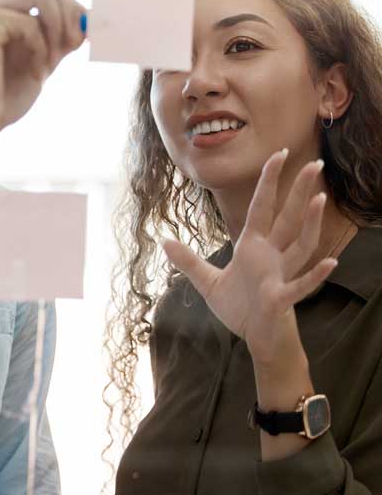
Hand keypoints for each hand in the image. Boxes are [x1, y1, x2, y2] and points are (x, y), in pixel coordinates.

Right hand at [0, 0, 85, 154]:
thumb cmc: (2, 95)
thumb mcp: (43, 56)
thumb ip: (63, 33)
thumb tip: (95, 14)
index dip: (69, 6)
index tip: (77, 41)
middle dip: (67, 15)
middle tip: (69, 50)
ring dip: (56, 30)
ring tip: (50, 64)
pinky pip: (30, 23)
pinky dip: (41, 51)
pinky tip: (34, 75)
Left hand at [162, 151, 337, 366]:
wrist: (257, 340)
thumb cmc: (240, 309)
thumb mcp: (208, 282)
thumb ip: (188, 261)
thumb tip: (164, 241)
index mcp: (253, 247)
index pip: (262, 208)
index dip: (269, 182)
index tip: (279, 154)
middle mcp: (271, 256)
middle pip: (288, 218)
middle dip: (299, 191)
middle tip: (315, 163)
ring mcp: (280, 275)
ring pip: (300, 244)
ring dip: (310, 223)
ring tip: (321, 199)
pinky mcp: (282, 299)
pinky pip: (301, 285)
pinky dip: (315, 275)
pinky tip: (331, 262)